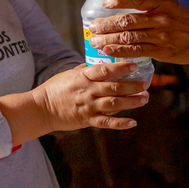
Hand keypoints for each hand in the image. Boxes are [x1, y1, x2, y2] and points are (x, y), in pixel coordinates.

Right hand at [32, 62, 149, 132]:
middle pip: (114, 88)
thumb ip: (88, 70)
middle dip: (132, 86)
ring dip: (131, 102)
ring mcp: (88, 106)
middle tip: (146, 84)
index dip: (121, 68)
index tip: (134, 66)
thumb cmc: (56, 88)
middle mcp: (88, 91)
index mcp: (83, 77)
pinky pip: (106, 122)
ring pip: (114, 104)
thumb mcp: (70, 73)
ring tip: (144, 99)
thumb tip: (104, 64)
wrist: (42, 108)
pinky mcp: (87, 120)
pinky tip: (133, 122)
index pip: (105, 70)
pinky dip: (120, 123)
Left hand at [87, 0, 188, 67]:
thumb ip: (150, 6)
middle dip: (106, 24)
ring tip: (94, 41)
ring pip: (128, 37)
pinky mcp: (160, 51)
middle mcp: (160, 18)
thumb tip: (125, 6)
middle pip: (127, 20)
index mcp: (161, 3)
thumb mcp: (170, 6)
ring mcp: (160, 36)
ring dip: (108, 39)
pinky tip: (108, 51)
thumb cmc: (185, 20)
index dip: (118, 1)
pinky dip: (120, 51)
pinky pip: (136, 51)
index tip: (105, 4)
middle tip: (92, 26)